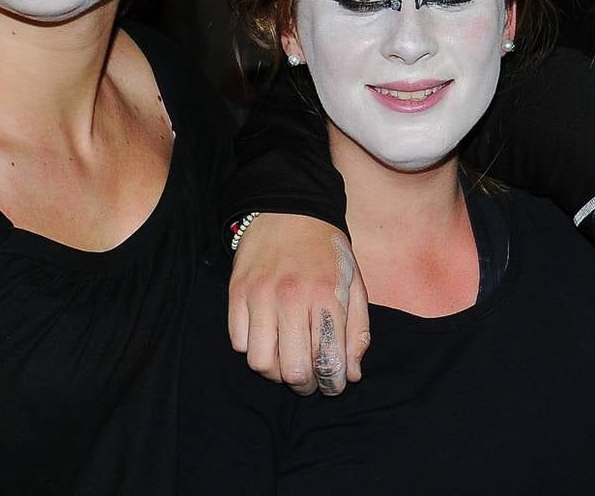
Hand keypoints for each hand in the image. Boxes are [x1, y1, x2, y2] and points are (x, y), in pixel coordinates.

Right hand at [228, 214, 370, 395]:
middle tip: (310, 380)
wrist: (289, 210)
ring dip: (275, 371)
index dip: (333, 384)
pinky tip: (266, 337)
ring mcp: (260, 296)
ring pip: (260, 362)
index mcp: (327, 295)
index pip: (329, 360)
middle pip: (293, 371)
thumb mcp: (354, 284)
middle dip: (305, 385)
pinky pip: (238, 342)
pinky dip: (252, 348)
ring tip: (286, 361)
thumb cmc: (326, 252)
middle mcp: (292, 298)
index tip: (333, 385)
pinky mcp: (237, 293)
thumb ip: (358, 330)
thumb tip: (352, 373)